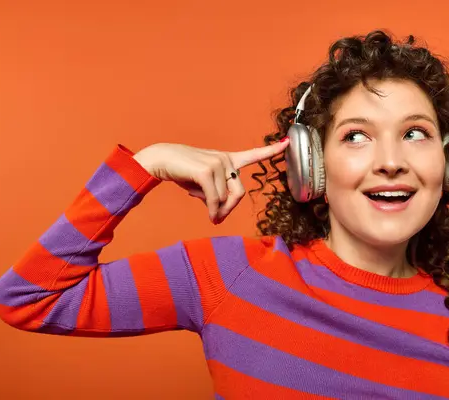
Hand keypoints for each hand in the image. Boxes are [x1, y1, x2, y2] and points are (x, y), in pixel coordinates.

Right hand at [133, 138, 289, 222]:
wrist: (162, 160)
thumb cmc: (183, 172)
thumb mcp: (204, 185)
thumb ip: (217, 195)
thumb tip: (219, 214)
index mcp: (228, 159)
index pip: (253, 154)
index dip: (271, 151)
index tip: (287, 142)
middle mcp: (226, 160)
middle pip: (239, 193)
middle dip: (229, 209)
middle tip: (217, 218)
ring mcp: (218, 163)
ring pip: (224, 199)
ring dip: (214, 209)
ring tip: (202, 206)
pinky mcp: (208, 171)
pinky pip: (215, 199)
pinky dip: (211, 210)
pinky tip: (208, 214)